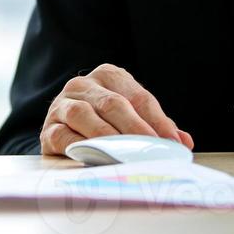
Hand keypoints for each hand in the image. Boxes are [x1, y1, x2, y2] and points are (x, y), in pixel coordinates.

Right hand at [40, 64, 192, 155]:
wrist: (63, 132)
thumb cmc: (103, 124)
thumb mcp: (130, 118)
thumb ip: (156, 127)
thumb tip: (184, 141)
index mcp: (108, 75)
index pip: (138, 96)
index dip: (158, 120)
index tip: (173, 142)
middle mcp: (83, 84)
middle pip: (113, 103)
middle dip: (136, 129)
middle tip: (152, 150)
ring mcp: (62, 104)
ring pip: (84, 114)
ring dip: (107, 137)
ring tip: (124, 155)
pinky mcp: (49, 127)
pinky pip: (63, 135)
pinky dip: (79, 146)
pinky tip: (94, 157)